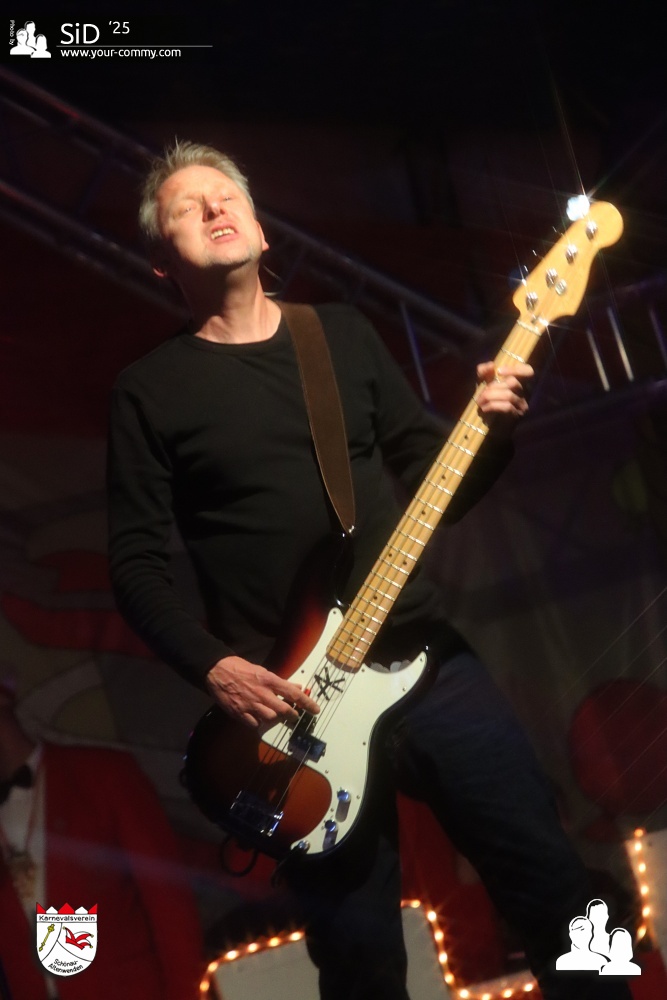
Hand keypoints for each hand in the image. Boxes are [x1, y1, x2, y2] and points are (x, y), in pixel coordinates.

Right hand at [205, 655, 319, 728]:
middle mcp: (261, 693)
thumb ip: (281, 682)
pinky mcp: (239, 713)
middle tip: (294, 716)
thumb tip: (298, 686)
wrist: (217, 671)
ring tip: (274, 715)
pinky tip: (258, 718)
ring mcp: (250, 704)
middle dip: (292, 715)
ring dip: (275, 719)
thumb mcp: (263, 671)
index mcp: (269, 680)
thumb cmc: (242, 669)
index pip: (293, 693)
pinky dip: (259, 724)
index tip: (316, 710)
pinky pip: (255, 725)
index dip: (306, 702)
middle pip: (283, 710)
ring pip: (270, 719)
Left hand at [475, 360, 533, 434]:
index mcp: (518, 385)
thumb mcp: (482, 386)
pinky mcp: (515, 417)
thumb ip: (483, 373)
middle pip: (514, 383)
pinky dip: (492, 406)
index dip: (516, 369)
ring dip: (490, 397)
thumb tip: (491, 365)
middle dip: (494, 386)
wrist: (487, 429)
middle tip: (481, 394)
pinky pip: (506, 407)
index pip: (528, 372)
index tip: (499, 372)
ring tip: (480, 402)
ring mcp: (521, 407)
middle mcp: (524, 395)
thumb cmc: (486, 404)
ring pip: (509, 395)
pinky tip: (484, 409)